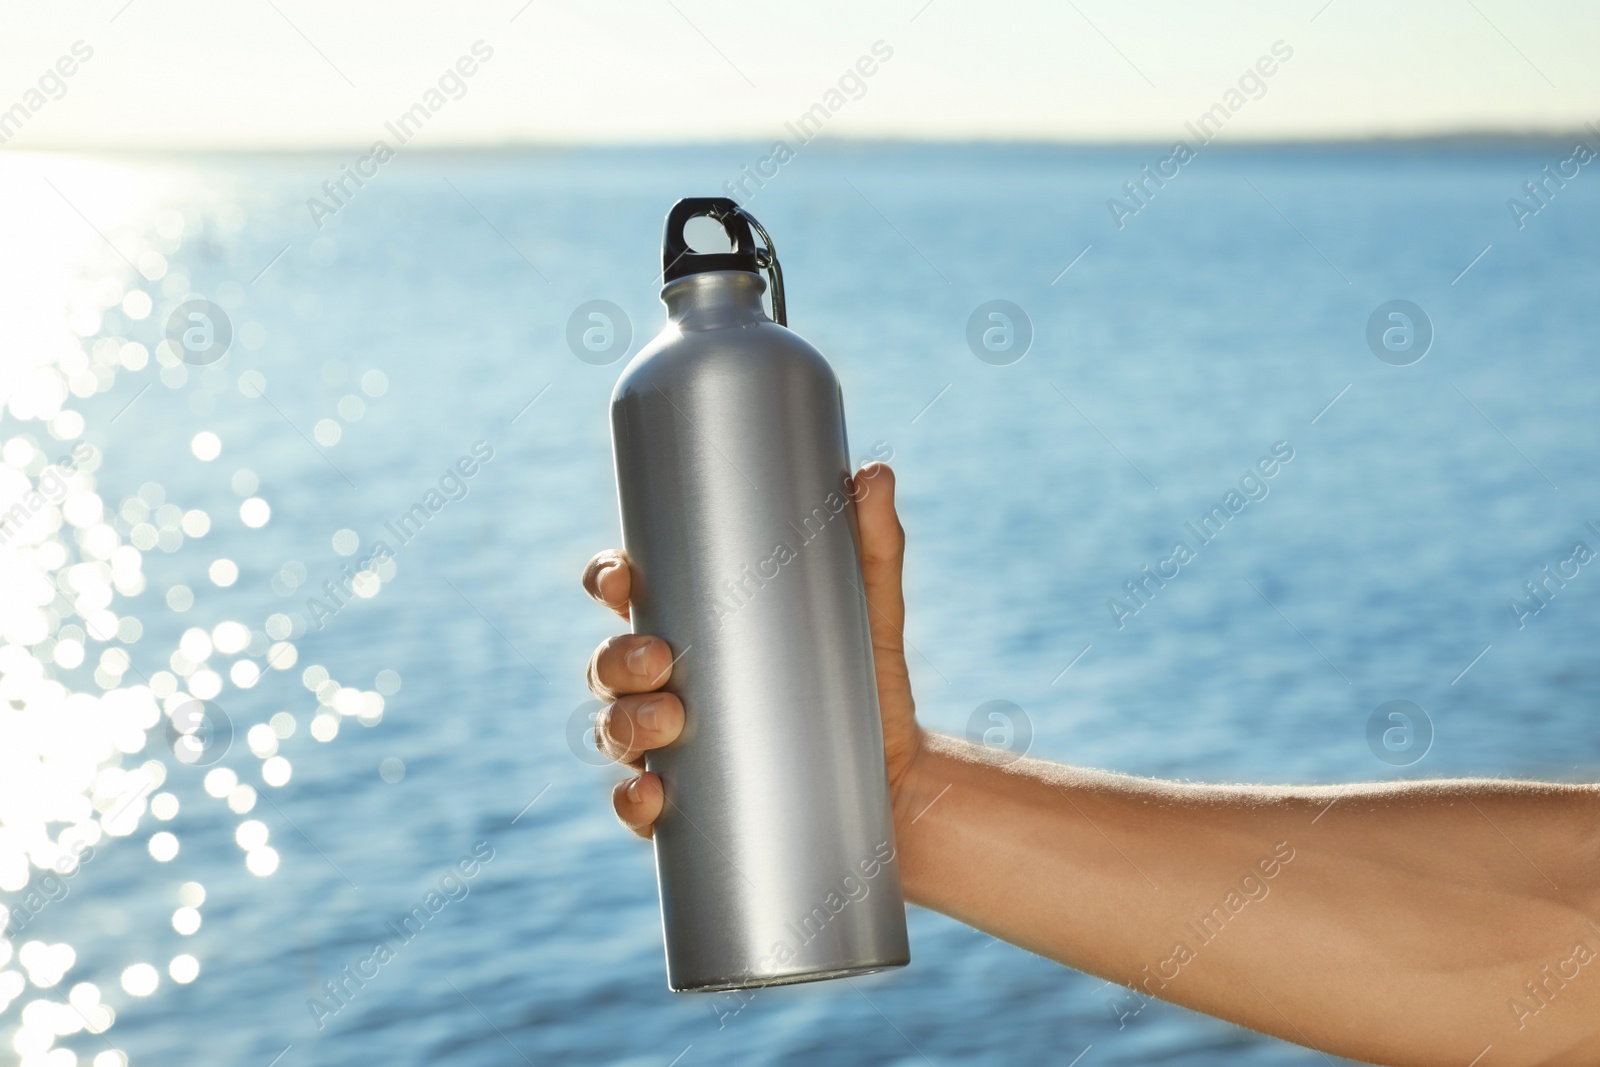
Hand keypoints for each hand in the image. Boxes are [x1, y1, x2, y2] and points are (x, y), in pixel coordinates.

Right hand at [580, 461, 924, 837]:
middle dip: (615, 659)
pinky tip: (649, 795)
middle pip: (608, 664)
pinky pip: (636, 805)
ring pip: (612, 729)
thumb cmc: (870, 682)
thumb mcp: (871, 611)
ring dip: (621, 724)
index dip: (606, 580)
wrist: (901, 783)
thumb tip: (873, 473)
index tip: (621, 579)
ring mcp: (672, 746)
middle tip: (661, 660)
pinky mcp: (689, 807)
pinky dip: (631, 802)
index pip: (628, 594)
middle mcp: (670, 684)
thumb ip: (871, 545)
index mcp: (697, 624)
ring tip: (669, 721)